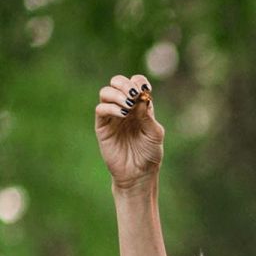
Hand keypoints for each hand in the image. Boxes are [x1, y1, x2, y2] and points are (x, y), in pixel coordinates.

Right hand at [95, 73, 164, 189]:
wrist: (139, 174)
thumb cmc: (150, 154)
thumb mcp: (155, 134)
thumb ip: (148, 116)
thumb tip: (140, 98)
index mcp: (140, 107)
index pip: (136, 84)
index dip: (139, 82)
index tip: (145, 90)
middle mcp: (125, 107)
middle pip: (117, 82)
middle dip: (124, 83)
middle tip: (133, 94)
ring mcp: (112, 115)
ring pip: (106, 92)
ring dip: (117, 94)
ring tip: (128, 105)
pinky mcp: (102, 125)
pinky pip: (100, 109)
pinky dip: (110, 108)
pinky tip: (122, 114)